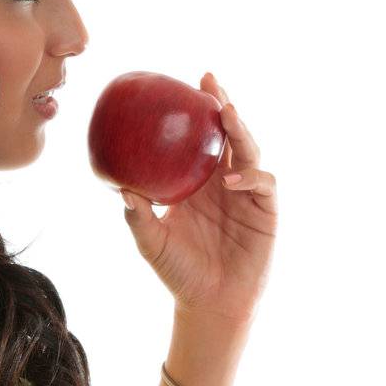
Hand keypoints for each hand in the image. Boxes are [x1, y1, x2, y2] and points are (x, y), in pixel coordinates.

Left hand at [120, 72, 277, 324]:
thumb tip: (120, 189)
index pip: (199, 139)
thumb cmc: (180, 273)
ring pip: (248, 151)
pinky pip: (262, 184)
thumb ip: (138, 217)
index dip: (196, 112)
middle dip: (222, 105)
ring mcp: (247, 193)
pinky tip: (230, 178)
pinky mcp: (265, 211)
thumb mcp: (152, 243)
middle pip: (228, 134)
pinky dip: (250, 177)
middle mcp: (224, 182)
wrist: (209, 304)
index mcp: (197, 183)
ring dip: (239, 131)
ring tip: (225, 114)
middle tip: (208, 81)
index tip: (184, 86)